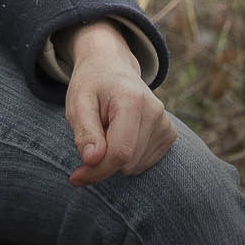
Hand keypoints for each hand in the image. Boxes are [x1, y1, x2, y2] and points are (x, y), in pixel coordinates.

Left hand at [62, 21, 176, 185]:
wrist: (112, 66)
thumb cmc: (92, 85)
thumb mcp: (78, 102)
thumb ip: (85, 131)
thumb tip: (93, 160)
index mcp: (133, 101)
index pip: (120, 152)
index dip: (97, 171)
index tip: (75, 178)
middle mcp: (156, 112)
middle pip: (127, 162)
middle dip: (102, 161)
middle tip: (92, 136)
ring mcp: (166, 124)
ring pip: (135, 166)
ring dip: (114, 158)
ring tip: (107, 130)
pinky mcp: (169, 134)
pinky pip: (143, 163)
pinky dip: (127, 157)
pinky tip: (121, 134)